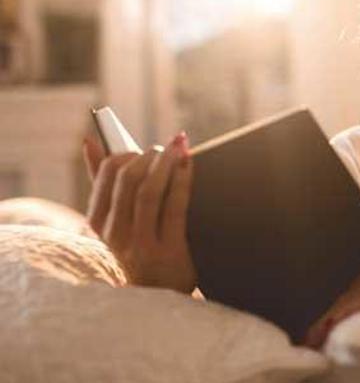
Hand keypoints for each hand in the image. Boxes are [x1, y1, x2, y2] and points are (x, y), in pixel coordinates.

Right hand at [82, 132, 196, 294]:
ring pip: (149, 191)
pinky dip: (182, 179)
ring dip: (166, 163)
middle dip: (148, 156)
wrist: (162, 301)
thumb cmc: (141, 252)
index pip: (105, 176)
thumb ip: (104, 185)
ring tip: (178, 149)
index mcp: (98, 226)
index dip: (126, 154)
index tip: (141, 149)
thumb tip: (89, 141)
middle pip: (127, 180)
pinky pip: (175, 206)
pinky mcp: (168, 253)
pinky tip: (188, 165)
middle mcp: (115, 237)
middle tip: (165, 148)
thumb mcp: (117, 224)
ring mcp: (140, 246)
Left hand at [303, 197, 359, 348]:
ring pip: (349, 298)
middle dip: (319, 315)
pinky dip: (346, 313)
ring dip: (325, 320)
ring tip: (307, 339)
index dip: (330, 305)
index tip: (313, 324)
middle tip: (300, 337)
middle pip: (343, 292)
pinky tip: (330, 324)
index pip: (349, 284)